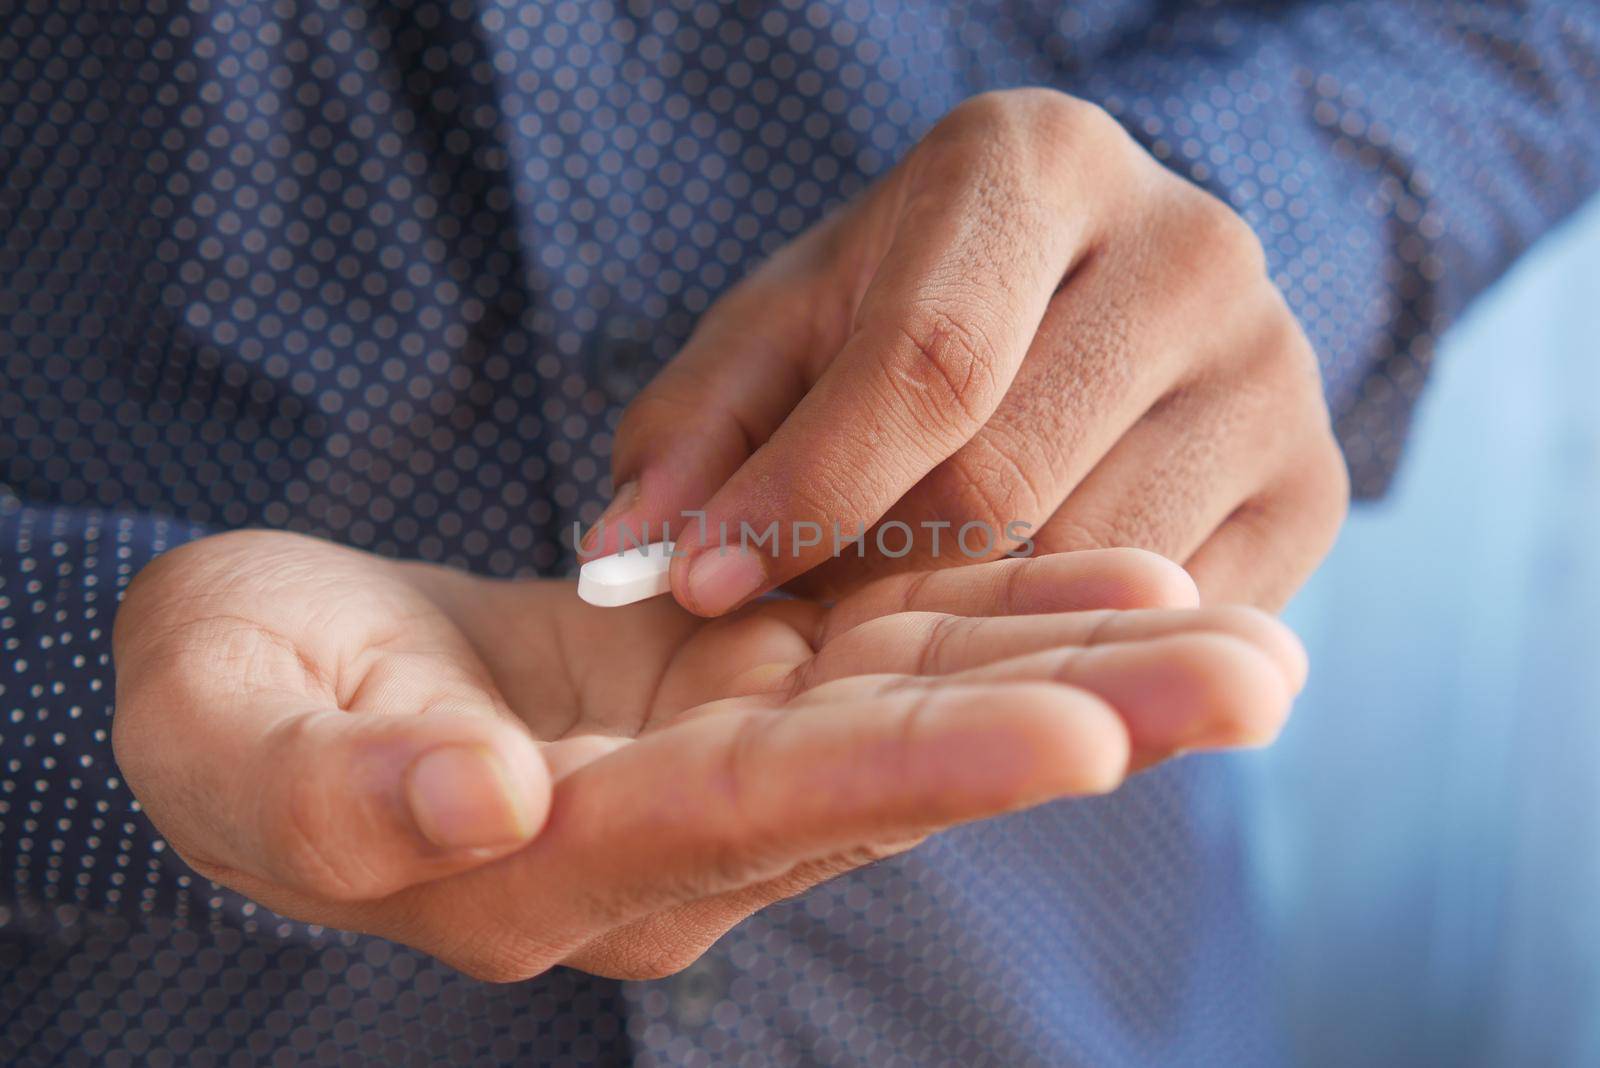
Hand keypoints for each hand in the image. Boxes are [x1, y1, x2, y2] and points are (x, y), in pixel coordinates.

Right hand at [113, 530, 1303, 979]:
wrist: (277, 675)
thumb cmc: (232, 707)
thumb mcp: (238, 738)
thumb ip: (349, 793)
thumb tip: (483, 803)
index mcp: (563, 862)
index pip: (765, 812)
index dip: (921, 772)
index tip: (1088, 734)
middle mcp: (680, 833)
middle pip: (897, 776)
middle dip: (1076, 721)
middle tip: (1257, 676)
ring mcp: (722, 759)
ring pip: (922, 707)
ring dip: (1078, 660)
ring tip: (1236, 624)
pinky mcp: (737, 688)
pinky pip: (888, 648)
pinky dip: (997, 609)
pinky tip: (1115, 577)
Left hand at [588, 88, 1347, 613]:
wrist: (1095, 300)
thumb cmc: (916, 306)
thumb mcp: (791, 329)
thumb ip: (698, 428)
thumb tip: (629, 558)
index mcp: (1040, 165)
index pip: (929, 358)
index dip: (808, 490)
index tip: (705, 583)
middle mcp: (1189, 246)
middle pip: (1006, 480)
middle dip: (877, 570)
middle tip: (808, 595)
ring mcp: (1276, 367)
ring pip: (1090, 568)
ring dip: (967, 617)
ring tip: (910, 586)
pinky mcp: (1316, 483)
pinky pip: (1166, 616)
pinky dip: (1064, 640)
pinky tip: (1009, 605)